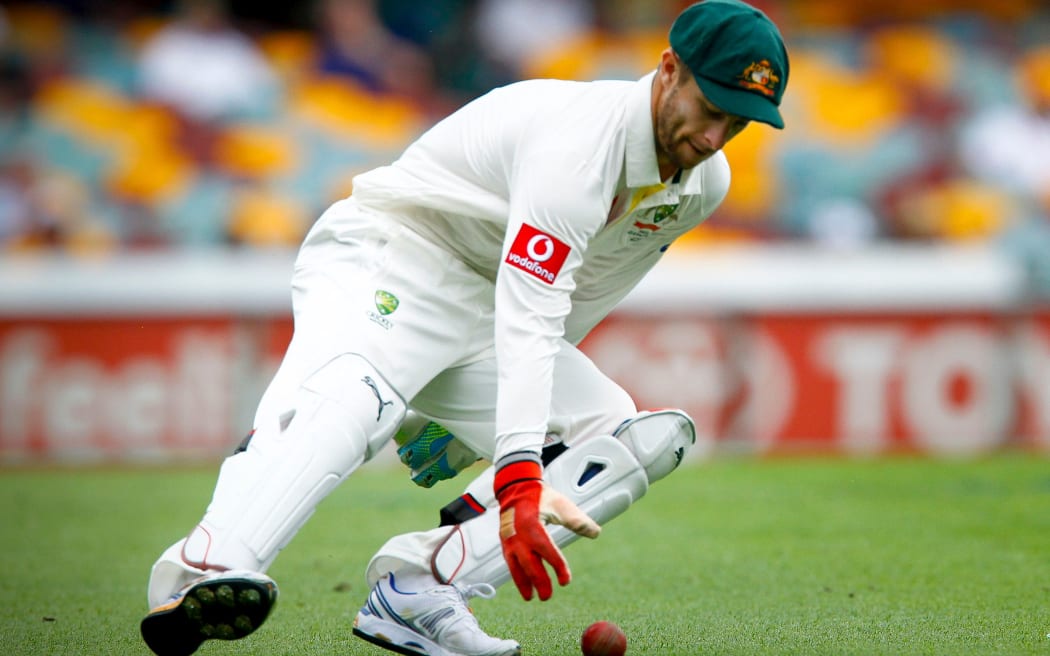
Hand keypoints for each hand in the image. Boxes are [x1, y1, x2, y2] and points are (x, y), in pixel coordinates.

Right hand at [494, 461, 599, 600]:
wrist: (517, 487)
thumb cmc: (541, 496)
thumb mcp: (561, 505)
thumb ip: (578, 520)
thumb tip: (596, 533)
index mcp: (533, 525)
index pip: (547, 550)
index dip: (558, 567)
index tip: (566, 580)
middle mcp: (519, 535)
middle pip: (529, 563)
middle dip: (539, 581)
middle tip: (548, 597)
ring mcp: (509, 539)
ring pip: (516, 566)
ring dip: (523, 583)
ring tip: (531, 598)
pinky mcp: (505, 542)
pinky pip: (510, 562)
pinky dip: (516, 575)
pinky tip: (524, 585)